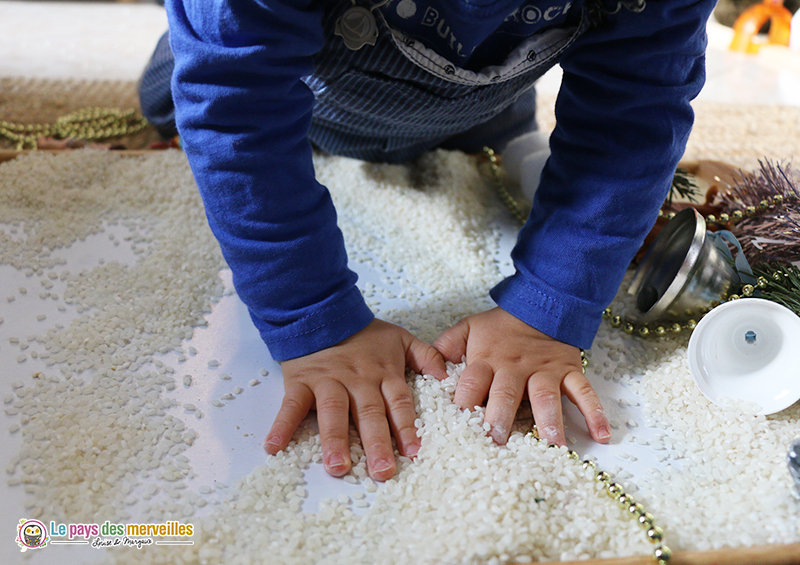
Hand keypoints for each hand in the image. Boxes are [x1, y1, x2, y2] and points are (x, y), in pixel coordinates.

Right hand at [264, 319, 446, 480]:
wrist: (322, 310)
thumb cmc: (363, 333)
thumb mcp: (400, 338)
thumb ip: (426, 356)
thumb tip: (447, 377)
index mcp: (383, 373)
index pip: (398, 403)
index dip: (406, 428)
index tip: (413, 452)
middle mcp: (357, 380)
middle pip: (369, 414)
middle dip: (376, 443)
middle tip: (383, 471)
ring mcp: (328, 381)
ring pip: (334, 412)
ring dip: (335, 440)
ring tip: (338, 467)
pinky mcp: (301, 381)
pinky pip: (290, 405)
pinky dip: (282, 425)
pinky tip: (274, 446)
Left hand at [433, 307, 610, 445]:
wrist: (540, 304)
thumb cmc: (500, 326)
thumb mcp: (468, 328)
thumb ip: (446, 346)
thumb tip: (429, 367)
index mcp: (487, 360)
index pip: (472, 384)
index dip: (463, 403)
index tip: (457, 428)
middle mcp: (515, 368)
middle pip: (507, 394)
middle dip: (501, 418)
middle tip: (498, 442)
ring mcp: (545, 371)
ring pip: (546, 396)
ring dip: (549, 421)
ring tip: (551, 445)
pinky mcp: (569, 371)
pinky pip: (584, 392)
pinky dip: (594, 412)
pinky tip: (600, 435)